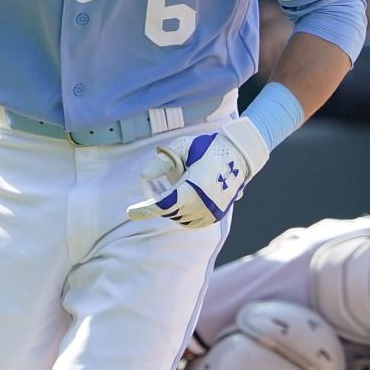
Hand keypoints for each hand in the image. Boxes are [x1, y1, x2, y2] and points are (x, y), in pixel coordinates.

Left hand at [125, 117, 270, 228]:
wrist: (239, 154)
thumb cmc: (207, 148)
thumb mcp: (182, 149)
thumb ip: (161, 163)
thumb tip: (144, 178)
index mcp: (196, 187)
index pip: (165, 204)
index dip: (146, 209)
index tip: (131, 212)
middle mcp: (204, 204)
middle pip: (169, 211)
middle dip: (157, 200)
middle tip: (155, 185)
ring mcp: (211, 212)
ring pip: (179, 218)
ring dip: (169, 207)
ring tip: (168, 189)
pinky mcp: (215, 215)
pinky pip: (191, 221)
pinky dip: (181, 213)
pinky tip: (179, 198)